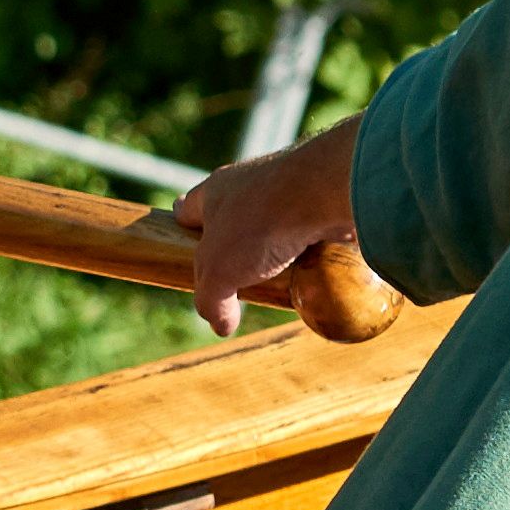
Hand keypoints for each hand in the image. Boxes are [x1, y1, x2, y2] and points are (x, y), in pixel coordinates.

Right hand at [177, 123, 365, 335]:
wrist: (326, 194)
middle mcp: (248, 183)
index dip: (184, 234)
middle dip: (233, 247)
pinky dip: (305, 250)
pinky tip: (308, 270)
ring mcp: (285, 188)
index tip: (187, 250)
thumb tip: (222, 325)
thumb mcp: (218, 272)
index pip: (187, 212)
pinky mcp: (318, 198)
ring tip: (276, 279)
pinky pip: (305, 229)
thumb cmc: (260, 224)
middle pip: (231, 219)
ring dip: (273, 250)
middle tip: (235, 277)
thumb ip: (211, 300)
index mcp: (214, 191)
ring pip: (271, 224)